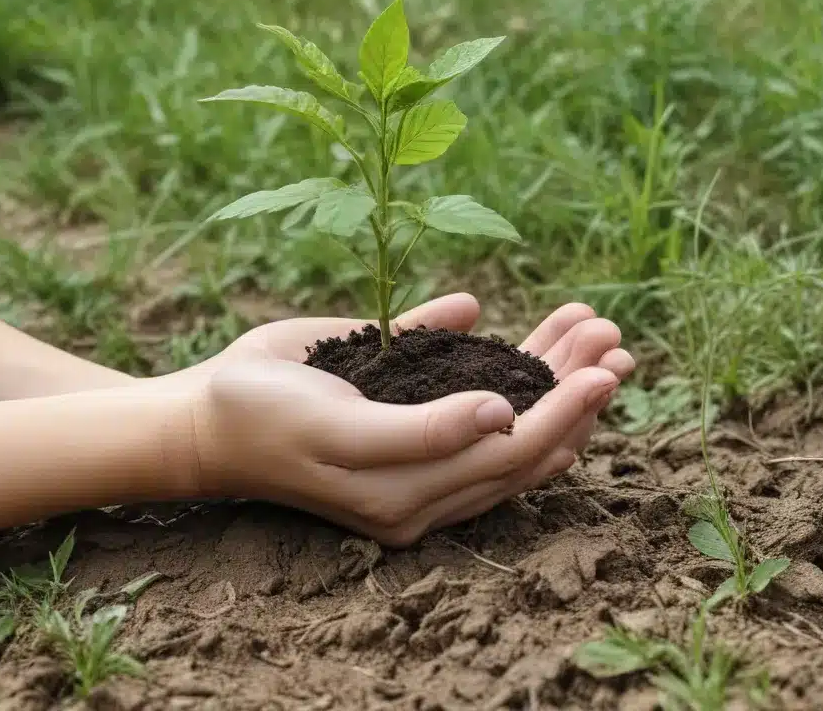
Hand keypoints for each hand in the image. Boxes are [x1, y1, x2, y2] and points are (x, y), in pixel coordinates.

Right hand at [170, 295, 632, 545]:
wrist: (209, 416)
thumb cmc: (264, 418)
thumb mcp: (335, 426)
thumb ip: (418, 431)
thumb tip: (501, 414)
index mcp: (413, 495)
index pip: (512, 458)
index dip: (565, 414)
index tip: (605, 369)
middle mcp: (427, 481)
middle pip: (524, 440)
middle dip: (573, 388)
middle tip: (613, 339)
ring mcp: (418, 451)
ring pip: (509, 422)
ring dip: (553, 373)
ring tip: (591, 328)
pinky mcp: (404, 418)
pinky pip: (470, 399)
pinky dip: (506, 363)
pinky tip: (520, 327)